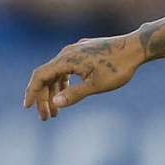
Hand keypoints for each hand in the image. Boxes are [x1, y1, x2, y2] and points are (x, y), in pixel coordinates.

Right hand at [23, 33, 144, 119]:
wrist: (137, 47)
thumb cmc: (119, 67)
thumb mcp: (97, 85)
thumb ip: (75, 94)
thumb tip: (55, 103)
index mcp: (67, 59)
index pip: (41, 76)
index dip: (32, 92)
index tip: (28, 107)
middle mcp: (68, 52)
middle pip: (47, 76)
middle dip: (44, 97)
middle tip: (46, 117)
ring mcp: (76, 50)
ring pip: (57, 72)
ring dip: (54, 91)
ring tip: (56, 111)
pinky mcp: (84, 51)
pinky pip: (67, 68)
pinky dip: (63, 82)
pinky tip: (66, 93)